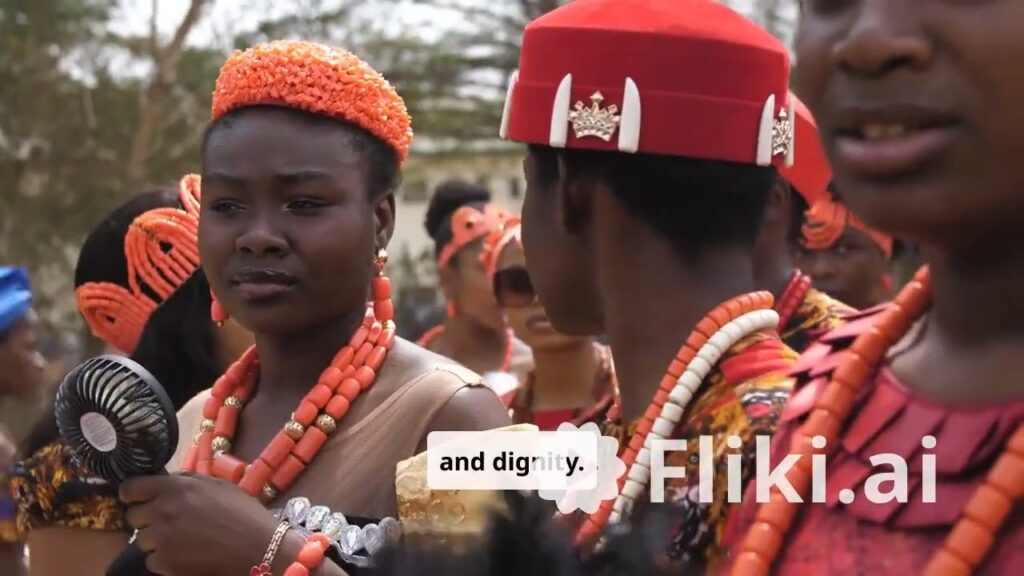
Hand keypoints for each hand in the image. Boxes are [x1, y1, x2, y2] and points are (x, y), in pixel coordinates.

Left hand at [120, 473, 278, 575]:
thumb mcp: (217, 485)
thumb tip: (166, 480)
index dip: (133, 493)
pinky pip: (152, 560)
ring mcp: (161, 539)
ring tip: (181, 541)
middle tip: (169, 522)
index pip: (130, 488)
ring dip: (156, 540)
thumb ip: (187, 480)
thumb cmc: (242, 513)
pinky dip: (165, 560)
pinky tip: (186, 555)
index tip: (139, 498)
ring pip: (142, 540)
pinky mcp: (165, 563)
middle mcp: (162, 511)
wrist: (258, 547)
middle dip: (147, 518)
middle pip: (133, 516)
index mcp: (174, 488)